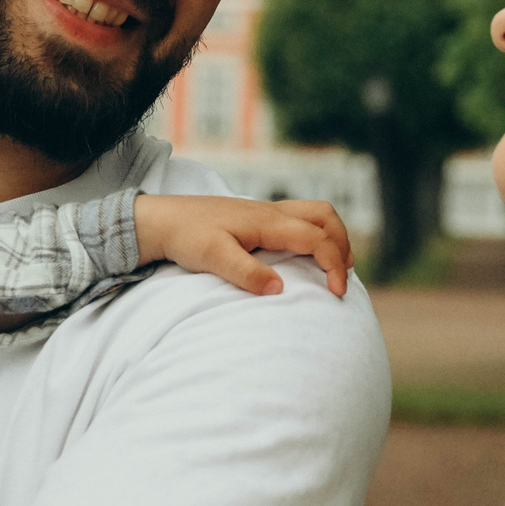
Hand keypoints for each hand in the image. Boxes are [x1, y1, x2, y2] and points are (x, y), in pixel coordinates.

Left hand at [132, 196, 352, 296]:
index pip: (317, 238)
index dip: (334, 264)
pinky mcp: (258, 219)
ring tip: (334, 266)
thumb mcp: (213, 257)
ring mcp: (266, 213)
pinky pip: (300, 219)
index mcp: (267, 221)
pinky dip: (316, 235)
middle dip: (343, 244)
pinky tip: (307, 257)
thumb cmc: (186, 236)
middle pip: (325, 216)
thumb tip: (279, 288)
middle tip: (342, 277)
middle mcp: (272, 212)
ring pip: (315, 214)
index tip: (336, 292)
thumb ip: (246, 273)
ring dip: (332, 236)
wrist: (161, 219)